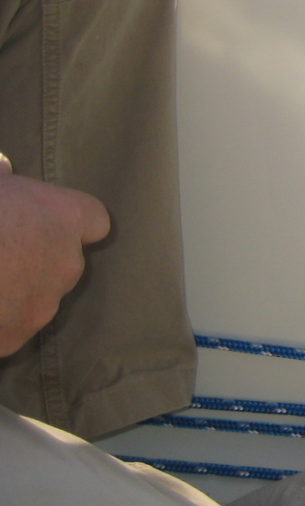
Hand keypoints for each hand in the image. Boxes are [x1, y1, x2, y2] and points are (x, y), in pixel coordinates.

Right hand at [0, 154, 110, 356]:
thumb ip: (1, 177)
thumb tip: (3, 168)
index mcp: (65, 217)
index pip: (94, 221)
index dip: (70, 224)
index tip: (46, 224)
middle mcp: (68, 263)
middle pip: (64, 264)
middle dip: (36, 262)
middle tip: (0, 255)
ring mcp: (45, 304)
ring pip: (37, 299)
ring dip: (15, 293)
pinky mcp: (15, 337)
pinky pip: (8, 330)